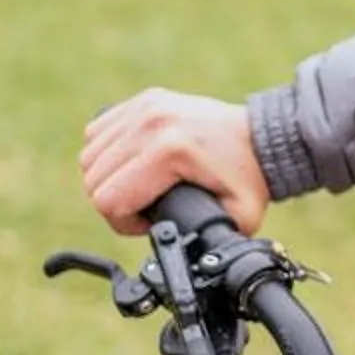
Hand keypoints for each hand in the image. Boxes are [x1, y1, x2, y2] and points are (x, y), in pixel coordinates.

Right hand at [79, 89, 269, 235]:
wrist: (264, 137)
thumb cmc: (250, 178)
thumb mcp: (238, 219)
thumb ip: (206, 240)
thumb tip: (183, 254)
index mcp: (170, 152)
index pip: (108, 200)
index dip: (124, 223)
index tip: (149, 223)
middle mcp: (152, 123)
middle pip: (94, 179)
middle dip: (115, 203)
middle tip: (145, 207)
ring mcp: (146, 107)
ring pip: (90, 156)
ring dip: (108, 178)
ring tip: (140, 186)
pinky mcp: (144, 100)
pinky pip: (98, 132)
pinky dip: (107, 153)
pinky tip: (133, 164)